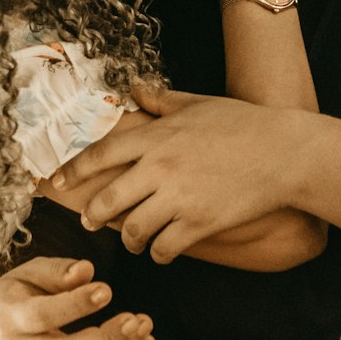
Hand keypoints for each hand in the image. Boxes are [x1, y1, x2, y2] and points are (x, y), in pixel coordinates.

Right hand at [0, 255, 154, 339]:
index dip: (75, 305)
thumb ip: (57, 270)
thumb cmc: (15, 293)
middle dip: (104, 339)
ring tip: (145, 326)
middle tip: (134, 319)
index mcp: (10, 316)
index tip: (106, 289)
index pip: (43, 315)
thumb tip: (87, 270)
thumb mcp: (28, 272)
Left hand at [53, 85, 308, 263]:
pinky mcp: (200, 223)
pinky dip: (158, 252)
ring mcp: (180, 198)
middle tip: (90, 221)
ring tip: (133, 238)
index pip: (101, 154)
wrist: (283, 152)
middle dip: (93, 215)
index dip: (74, 170)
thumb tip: (134, 87)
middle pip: (107, 199)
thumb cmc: (241, 123)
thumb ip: (161, 100)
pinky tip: (162, 248)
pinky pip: (164, 248)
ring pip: (132, 230)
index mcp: (157, 136)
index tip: (57, 182)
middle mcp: (161, 167)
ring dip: (128, 238)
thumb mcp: (197, 104)